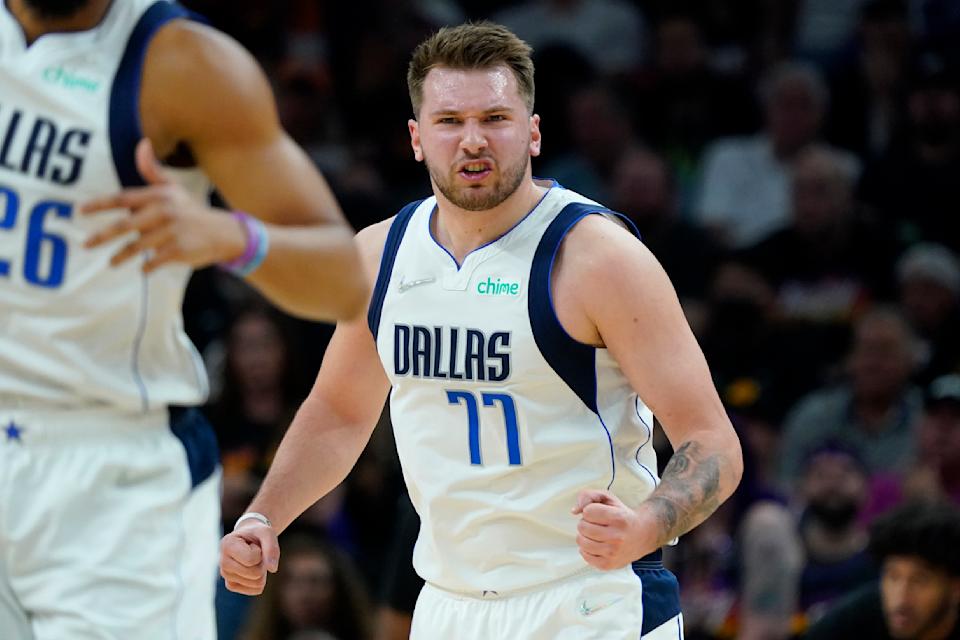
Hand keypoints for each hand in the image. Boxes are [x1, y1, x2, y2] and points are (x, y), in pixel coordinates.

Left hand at [82, 138, 244, 272]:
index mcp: (159, 196)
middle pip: (125, 225)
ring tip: (111, 263)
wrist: (223, 233)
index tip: (80, 210)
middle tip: (85, 244)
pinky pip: (154, 260)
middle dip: (102, 235)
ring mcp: (172, 232)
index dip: (99, 204)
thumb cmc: (191, 211)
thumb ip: (152, 171)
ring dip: (121, 257)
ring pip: (137, 246)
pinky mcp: (179, 250)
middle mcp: (164, 212)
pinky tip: (143, 269)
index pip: (123, 199)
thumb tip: (142, 143)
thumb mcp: (174, 189)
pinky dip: (147, 266)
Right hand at [219, 521, 279, 595]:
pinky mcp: (232, 585)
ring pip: (257, 583)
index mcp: (227, 545)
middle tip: (256, 553)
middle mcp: (222, 562)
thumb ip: (271, 548)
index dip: (260, 552)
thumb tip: (272, 569)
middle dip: (262, 563)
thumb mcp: (267, 533)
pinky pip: (256, 590)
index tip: (253, 544)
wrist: (248, 538)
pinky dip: (261, 580)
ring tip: (254, 559)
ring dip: (262, 570)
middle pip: (255, 573)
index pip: (252, 559)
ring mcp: (226, 576)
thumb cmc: (257, 534)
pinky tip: (252, 568)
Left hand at [572, 489, 650, 569]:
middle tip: (597, 524)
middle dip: (586, 523)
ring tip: (595, 534)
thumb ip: (589, 496)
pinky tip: (596, 545)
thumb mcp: (608, 499)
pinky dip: (586, 549)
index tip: (598, 513)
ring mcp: (612, 553)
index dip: (589, 510)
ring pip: (581, 542)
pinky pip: (585, 556)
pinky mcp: (608, 564)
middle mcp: (617, 536)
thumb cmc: (622, 515)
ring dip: (584, 536)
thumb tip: (574, 510)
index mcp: (619, 518)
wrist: (642, 536)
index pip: (588, 511)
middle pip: (582, 527)